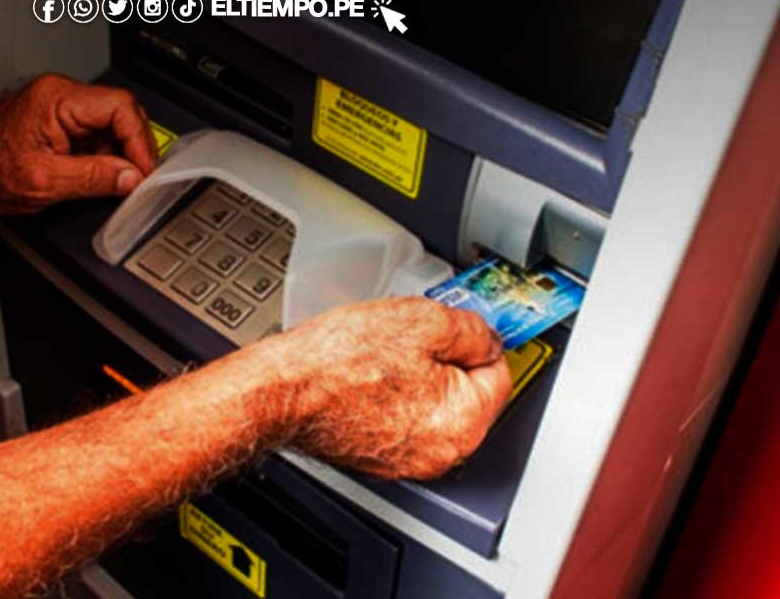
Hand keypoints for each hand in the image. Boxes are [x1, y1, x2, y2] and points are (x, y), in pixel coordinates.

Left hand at [0, 74, 157, 213]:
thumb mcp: (44, 182)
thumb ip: (93, 178)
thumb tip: (131, 178)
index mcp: (60, 99)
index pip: (121, 108)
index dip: (140, 142)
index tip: (144, 172)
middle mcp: (63, 96)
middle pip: (121, 114)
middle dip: (133, 149)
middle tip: (137, 180)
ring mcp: (62, 108)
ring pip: (111, 127)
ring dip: (118, 156)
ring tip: (115, 183)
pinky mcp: (59, 122)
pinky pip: (95, 136)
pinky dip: (103, 158)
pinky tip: (98, 178)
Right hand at [273, 297, 510, 479]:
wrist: (281, 389)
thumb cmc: (338, 362)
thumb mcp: (422, 320)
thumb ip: (472, 329)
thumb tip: (489, 338)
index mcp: (462, 424)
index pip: (499, 373)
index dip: (477, 341)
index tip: (463, 328)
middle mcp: (439, 454)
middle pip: (467, 392)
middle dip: (447, 360)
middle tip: (413, 336)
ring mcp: (407, 460)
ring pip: (434, 403)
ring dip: (420, 376)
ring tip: (383, 353)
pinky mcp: (379, 456)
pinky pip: (404, 417)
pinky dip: (394, 395)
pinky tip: (368, 373)